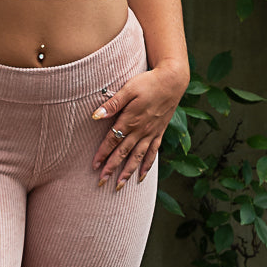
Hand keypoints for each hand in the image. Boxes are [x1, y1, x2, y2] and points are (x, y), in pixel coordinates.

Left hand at [91, 64, 187, 189]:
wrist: (173, 80)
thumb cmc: (148, 82)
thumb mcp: (129, 89)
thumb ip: (113, 104)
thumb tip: (96, 116)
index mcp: (131, 120)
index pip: (113, 140)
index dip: (102, 154)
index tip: (94, 166)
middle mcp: (141, 130)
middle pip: (123, 153)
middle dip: (111, 168)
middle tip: (101, 183)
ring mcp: (151, 133)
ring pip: (138, 157)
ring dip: (128, 172)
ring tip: (119, 186)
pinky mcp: (159, 132)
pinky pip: (153, 153)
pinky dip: (147, 165)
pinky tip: (141, 176)